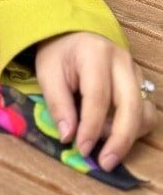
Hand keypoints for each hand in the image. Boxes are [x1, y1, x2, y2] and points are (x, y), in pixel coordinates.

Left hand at [35, 32, 157, 170]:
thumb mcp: (48, 74)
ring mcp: (135, 70)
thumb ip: (58, 104)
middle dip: (119, 139)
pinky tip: (113, 131)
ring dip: (128, 134)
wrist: (72, 32)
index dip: (92, 127)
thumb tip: (68, 137)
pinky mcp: (140, 81)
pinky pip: (147, 110)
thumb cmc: (58, 53)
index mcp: (95, 54)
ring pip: (145, 111)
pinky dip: (135, 127)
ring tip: (104, 143)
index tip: (82, 149)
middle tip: (105, 162)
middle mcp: (121, 61)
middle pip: (130, 106)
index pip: (98, 97)